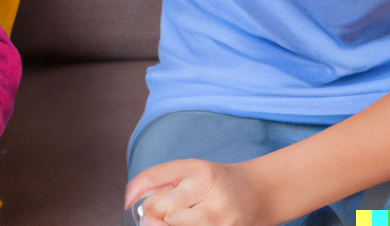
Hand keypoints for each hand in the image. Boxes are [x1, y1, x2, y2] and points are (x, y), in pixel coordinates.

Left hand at [125, 158, 271, 225]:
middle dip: (153, 216)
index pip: (155, 185)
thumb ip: (158, 179)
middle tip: (154, 216)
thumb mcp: (189, 170)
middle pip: (162, 211)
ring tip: (177, 218)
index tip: (131, 202)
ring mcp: (220, 218)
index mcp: (197, 171)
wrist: (259, 193)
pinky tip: (188, 223)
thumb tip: (129, 197)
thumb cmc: (217, 181)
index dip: (138, 196)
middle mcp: (209, 193)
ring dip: (168, 225)